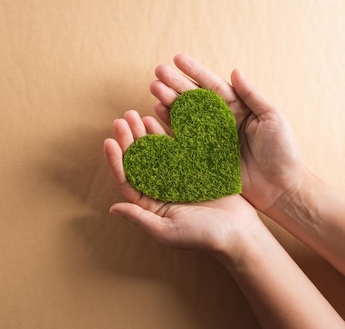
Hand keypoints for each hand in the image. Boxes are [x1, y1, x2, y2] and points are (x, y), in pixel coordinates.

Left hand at [104, 111, 261, 252]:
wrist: (241, 232)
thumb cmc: (204, 237)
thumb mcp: (169, 231)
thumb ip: (141, 218)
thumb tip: (113, 208)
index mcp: (150, 203)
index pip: (127, 178)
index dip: (117, 160)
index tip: (110, 141)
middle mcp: (160, 187)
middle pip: (139, 160)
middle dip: (129, 139)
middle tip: (122, 120)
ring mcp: (177, 175)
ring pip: (156, 150)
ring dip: (145, 132)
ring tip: (135, 115)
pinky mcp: (195, 166)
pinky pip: (178, 145)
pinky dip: (168, 131)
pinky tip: (159, 117)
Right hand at [149, 54, 306, 211]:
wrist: (281, 189)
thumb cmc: (283, 152)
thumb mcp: (272, 118)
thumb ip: (252, 95)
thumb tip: (234, 71)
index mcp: (237, 107)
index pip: (211, 85)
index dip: (194, 71)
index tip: (176, 59)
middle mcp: (220, 120)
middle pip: (193, 97)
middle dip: (175, 83)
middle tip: (157, 72)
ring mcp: (209, 138)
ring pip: (184, 114)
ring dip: (168, 100)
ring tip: (153, 88)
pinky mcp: (202, 156)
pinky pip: (181, 137)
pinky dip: (168, 124)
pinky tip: (156, 112)